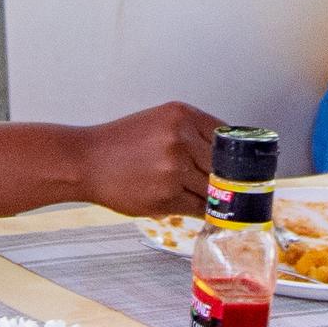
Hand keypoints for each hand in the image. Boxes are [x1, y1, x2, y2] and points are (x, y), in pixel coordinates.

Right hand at [76, 104, 225, 218]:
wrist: (86, 161)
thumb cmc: (121, 144)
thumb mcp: (159, 122)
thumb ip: (193, 133)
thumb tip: (228, 155)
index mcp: (182, 115)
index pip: (227, 137)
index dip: (235, 155)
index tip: (241, 166)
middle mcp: (180, 139)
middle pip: (223, 164)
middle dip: (226, 178)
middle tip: (231, 186)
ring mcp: (174, 168)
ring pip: (213, 188)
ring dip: (214, 197)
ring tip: (214, 199)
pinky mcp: (166, 196)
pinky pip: (199, 207)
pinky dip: (204, 210)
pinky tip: (202, 209)